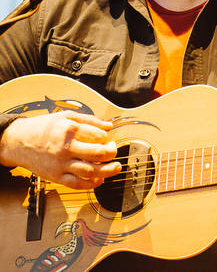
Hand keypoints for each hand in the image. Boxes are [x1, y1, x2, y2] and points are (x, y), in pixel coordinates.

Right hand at [0, 111, 120, 189]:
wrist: (17, 142)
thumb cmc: (42, 127)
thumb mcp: (66, 116)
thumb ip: (90, 120)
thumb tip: (109, 125)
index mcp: (69, 130)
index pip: (97, 136)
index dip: (106, 138)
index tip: (107, 138)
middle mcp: (65, 148)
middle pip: (97, 154)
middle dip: (111, 154)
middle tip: (114, 151)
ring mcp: (60, 164)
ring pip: (89, 171)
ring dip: (107, 171)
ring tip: (116, 167)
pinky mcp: (56, 177)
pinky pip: (77, 184)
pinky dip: (91, 184)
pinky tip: (99, 179)